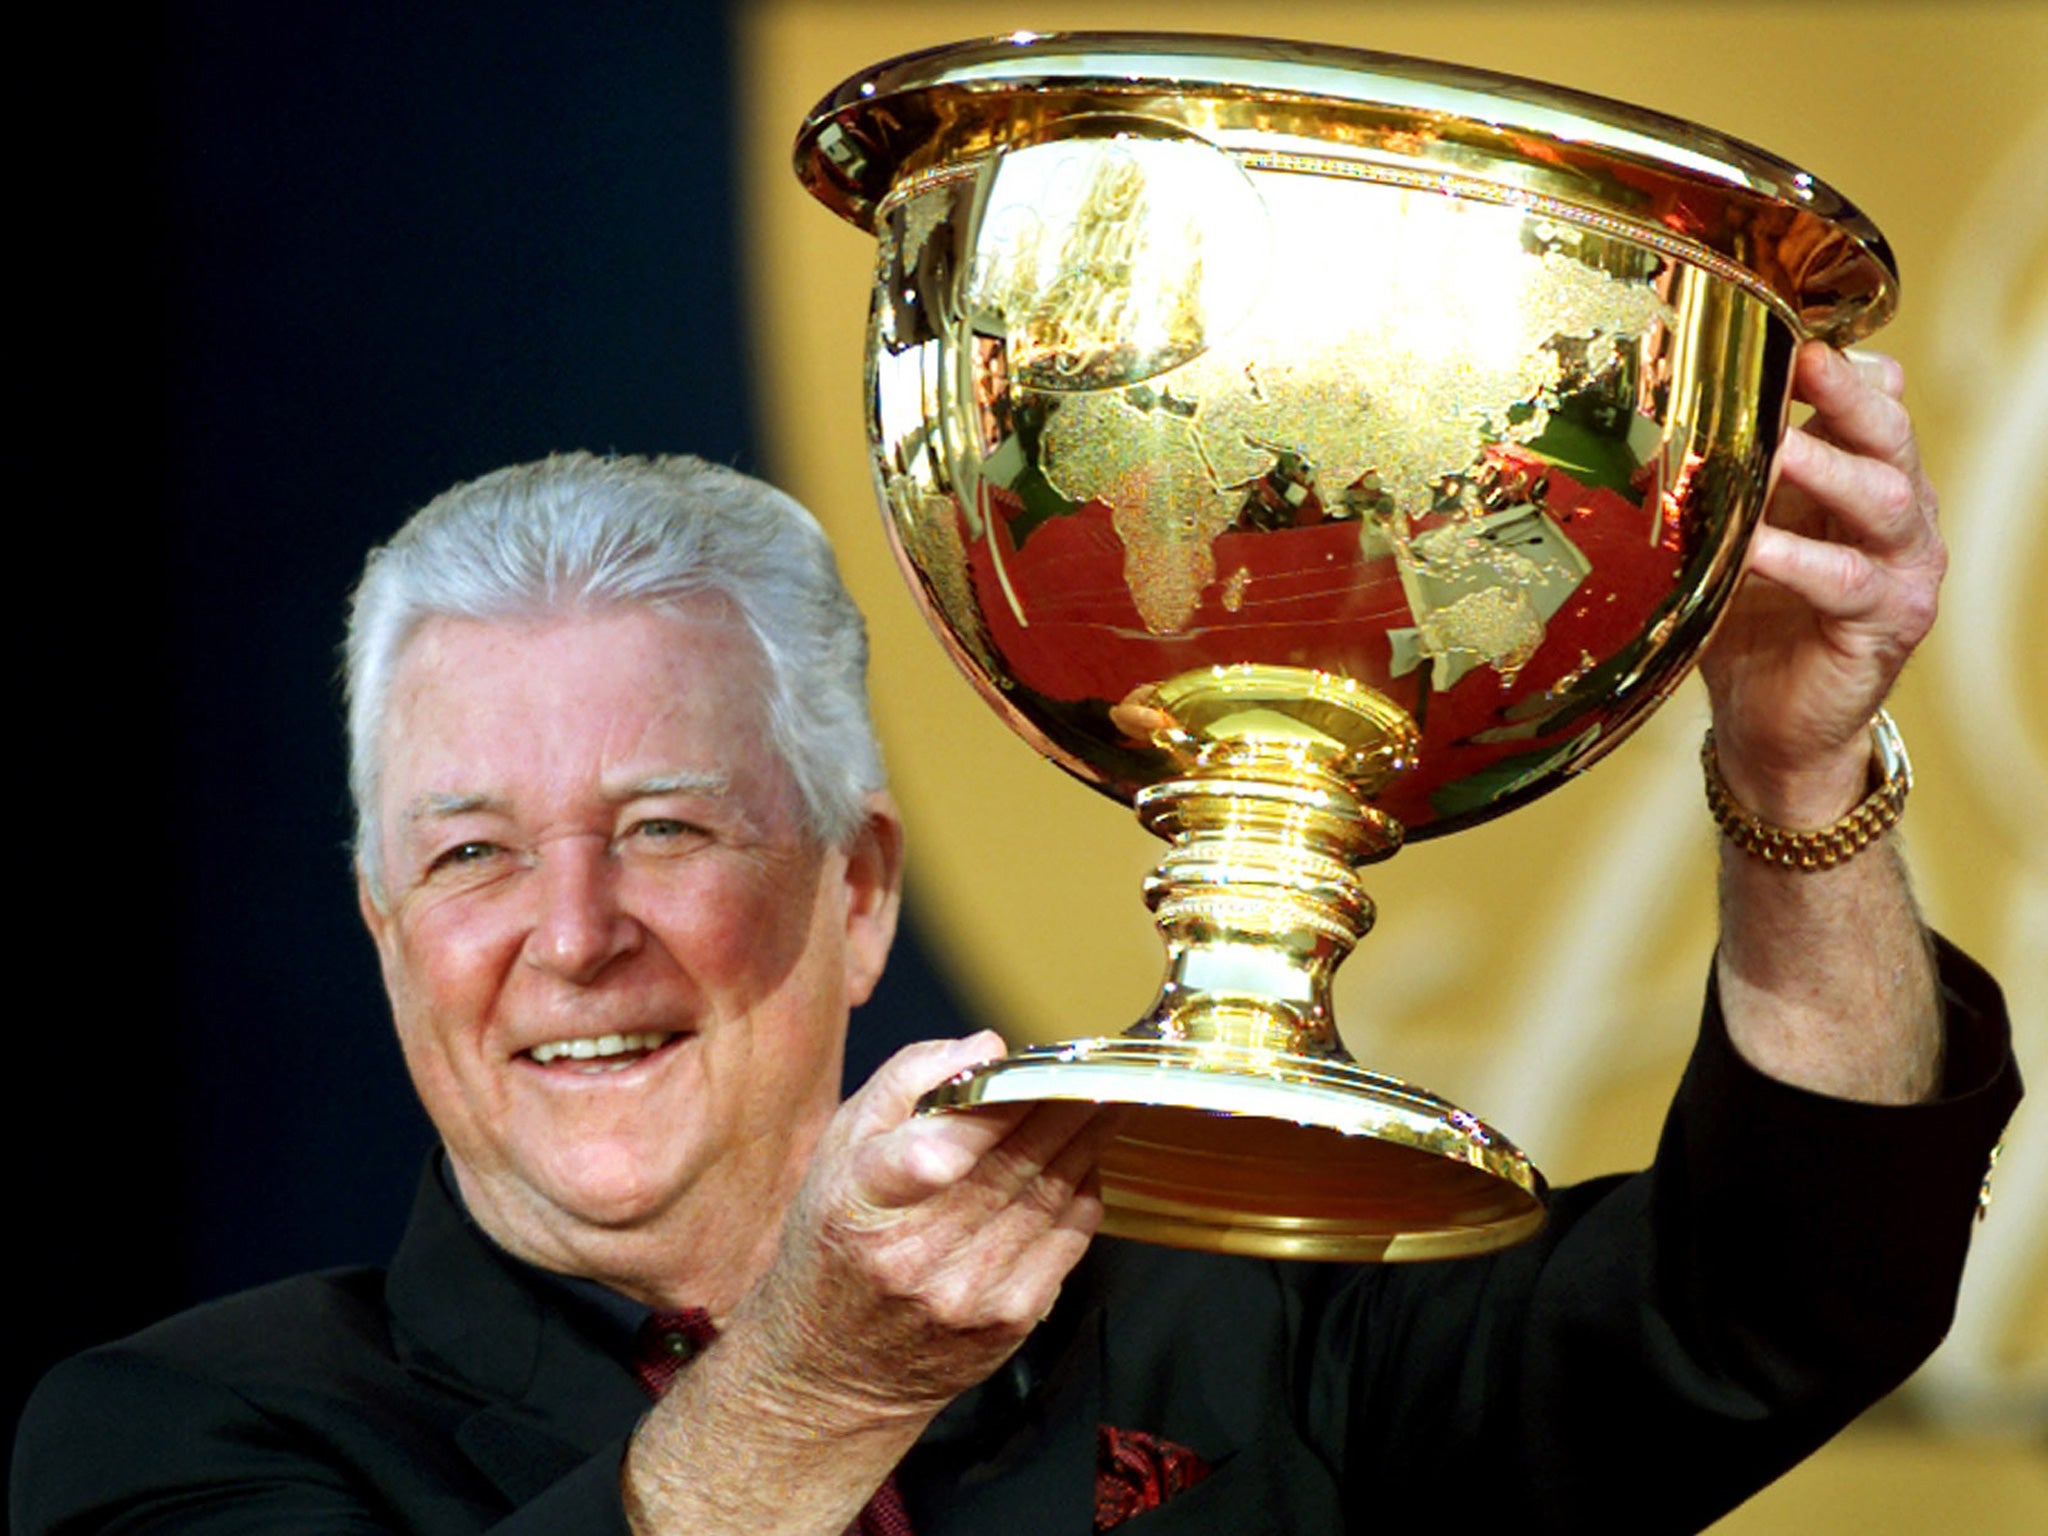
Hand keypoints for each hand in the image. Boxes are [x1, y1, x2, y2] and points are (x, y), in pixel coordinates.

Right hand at [740, 1032, 1115, 1419]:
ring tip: (1104, 1103)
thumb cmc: (833, 1243)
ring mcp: (964, 1293)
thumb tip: (986, 1047)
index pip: (925, 1155)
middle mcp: (912, 1255)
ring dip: (1085, 1143)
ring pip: (1047, 1198)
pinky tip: (1086, 1161)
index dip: (983, 1114)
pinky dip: (1083, 1193)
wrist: (828, 1372)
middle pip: (1009, 1165)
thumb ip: (904, 1083)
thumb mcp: (838, 1149)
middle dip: (1061, 1109)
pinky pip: (1065, 1243)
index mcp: (859, 1203)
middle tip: (1095, 1070)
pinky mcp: (1004, 1322)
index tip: (1022, 1073)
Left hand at [1700, 342, 1943, 826]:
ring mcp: (1902, 566)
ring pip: (1882, 497)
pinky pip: (1845, 580)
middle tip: (1800, 358)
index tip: (1782, 325)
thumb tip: (1664, 410)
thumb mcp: (1735, 532)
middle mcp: (1897, 512)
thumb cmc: (1748, 621)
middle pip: (1889, 431)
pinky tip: (1753, 543)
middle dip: (1845, 392)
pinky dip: (1796, 557)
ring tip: (1777, 445)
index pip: (1873, 397)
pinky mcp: (1886, 622)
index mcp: (1862, 476)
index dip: (1837, 362)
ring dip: (1826, 465)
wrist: (1770, 727)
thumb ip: (1728, 476)